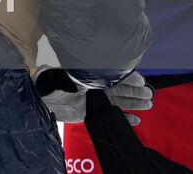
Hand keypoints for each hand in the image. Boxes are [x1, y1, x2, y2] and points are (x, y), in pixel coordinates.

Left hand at [36, 68, 152, 125]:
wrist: (43, 101)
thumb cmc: (54, 85)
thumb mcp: (71, 78)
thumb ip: (86, 77)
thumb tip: (102, 73)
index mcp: (93, 75)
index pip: (114, 76)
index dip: (128, 78)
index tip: (140, 81)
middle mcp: (97, 86)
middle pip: (121, 89)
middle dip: (135, 91)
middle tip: (149, 94)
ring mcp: (97, 100)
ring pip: (120, 101)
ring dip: (134, 103)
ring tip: (148, 104)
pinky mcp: (94, 113)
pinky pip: (113, 115)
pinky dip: (125, 117)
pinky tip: (136, 119)